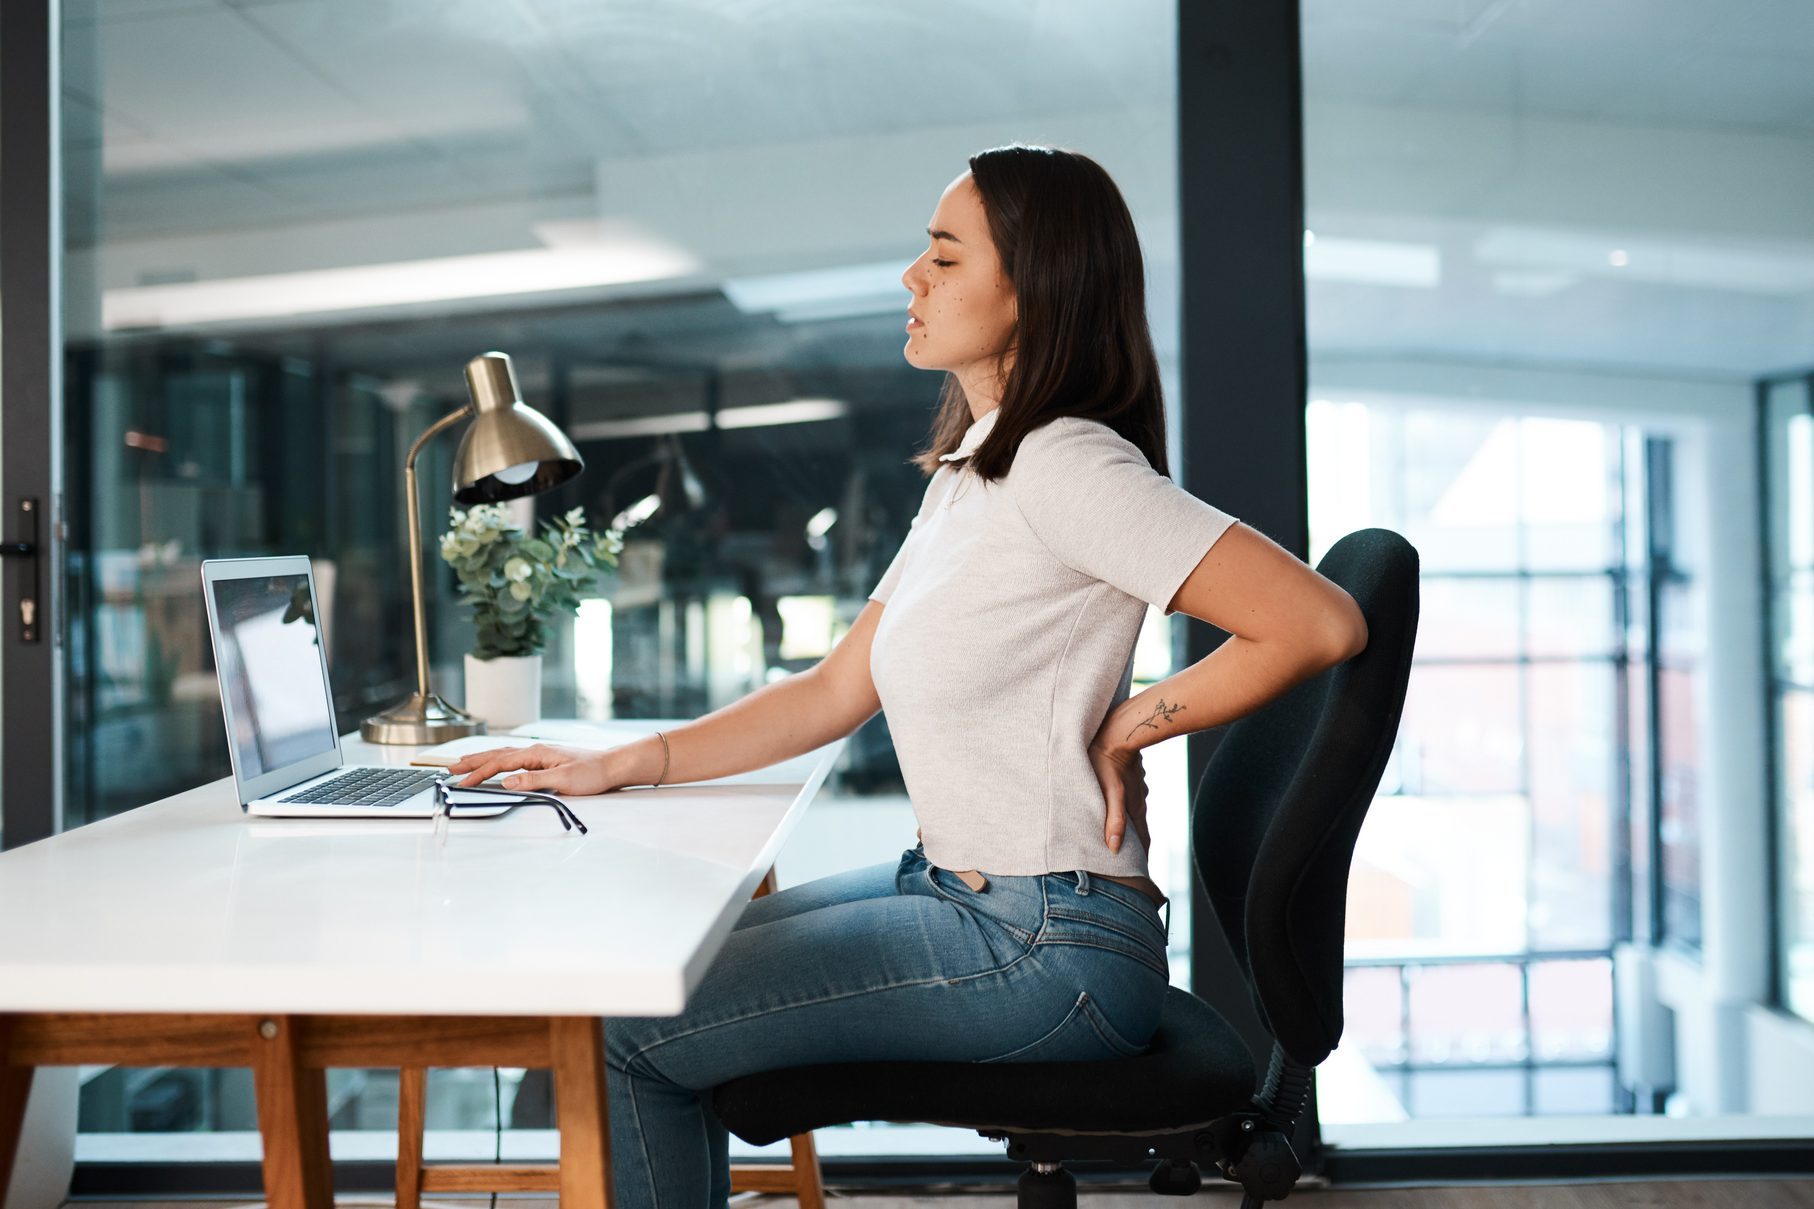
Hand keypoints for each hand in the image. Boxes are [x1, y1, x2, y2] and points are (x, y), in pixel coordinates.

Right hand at [446, 743, 622, 794]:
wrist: (612, 767)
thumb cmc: (592, 772)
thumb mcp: (563, 779)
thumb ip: (533, 780)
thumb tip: (507, 782)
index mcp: (537, 754)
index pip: (500, 763)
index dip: (479, 773)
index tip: (463, 782)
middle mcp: (536, 751)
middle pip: (497, 754)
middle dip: (473, 762)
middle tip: (452, 768)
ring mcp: (540, 755)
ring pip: (504, 755)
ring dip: (483, 760)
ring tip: (465, 764)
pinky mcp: (545, 761)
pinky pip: (514, 759)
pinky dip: (498, 761)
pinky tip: (495, 764)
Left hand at [1087, 738, 1149, 856]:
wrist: (1119, 729)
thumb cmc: (1107, 760)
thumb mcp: (1110, 792)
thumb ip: (1114, 820)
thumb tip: (1115, 848)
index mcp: (1135, 808)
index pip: (1143, 841)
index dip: (1142, 857)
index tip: (1141, 875)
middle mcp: (1139, 799)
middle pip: (1139, 828)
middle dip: (1135, 845)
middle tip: (1130, 861)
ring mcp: (1136, 787)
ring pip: (1132, 811)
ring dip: (1128, 825)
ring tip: (1119, 837)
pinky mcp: (1129, 776)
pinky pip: (1128, 797)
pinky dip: (1123, 808)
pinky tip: (1115, 807)